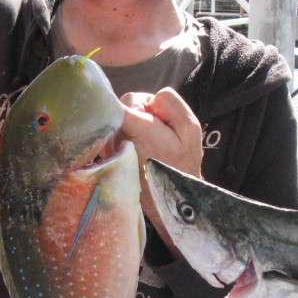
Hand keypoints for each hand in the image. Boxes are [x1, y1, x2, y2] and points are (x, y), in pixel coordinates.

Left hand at [119, 89, 202, 251]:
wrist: (173, 201)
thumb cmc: (183, 164)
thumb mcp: (189, 128)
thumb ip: (169, 103)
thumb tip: (151, 97)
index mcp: (134, 127)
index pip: (119, 100)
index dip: (138, 101)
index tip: (150, 113)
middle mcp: (115, 137)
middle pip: (122, 108)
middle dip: (141, 112)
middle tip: (160, 131)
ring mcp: (108, 149)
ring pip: (119, 121)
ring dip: (135, 125)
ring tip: (153, 143)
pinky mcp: (107, 157)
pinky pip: (116, 134)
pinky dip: (129, 137)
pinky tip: (143, 151)